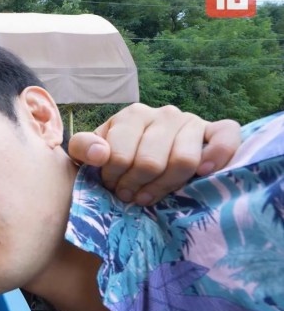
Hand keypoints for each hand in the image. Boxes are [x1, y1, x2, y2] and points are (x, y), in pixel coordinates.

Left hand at [67, 104, 240, 205]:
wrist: (143, 152)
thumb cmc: (115, 155)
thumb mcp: (90, 151)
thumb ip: (84, 148)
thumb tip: (100, 154)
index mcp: (132, 115)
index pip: (121, 155)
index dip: (113, 179)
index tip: (111, 186)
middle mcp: (164, 113)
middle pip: (152, 163)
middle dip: (137, 186)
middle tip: (130, 196)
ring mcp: (191, 121)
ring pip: (184, 161)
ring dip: (166, 187)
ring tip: (150, 196)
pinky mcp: (216, 131)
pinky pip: (225, 138)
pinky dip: (217, 156)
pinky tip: (202, 174)